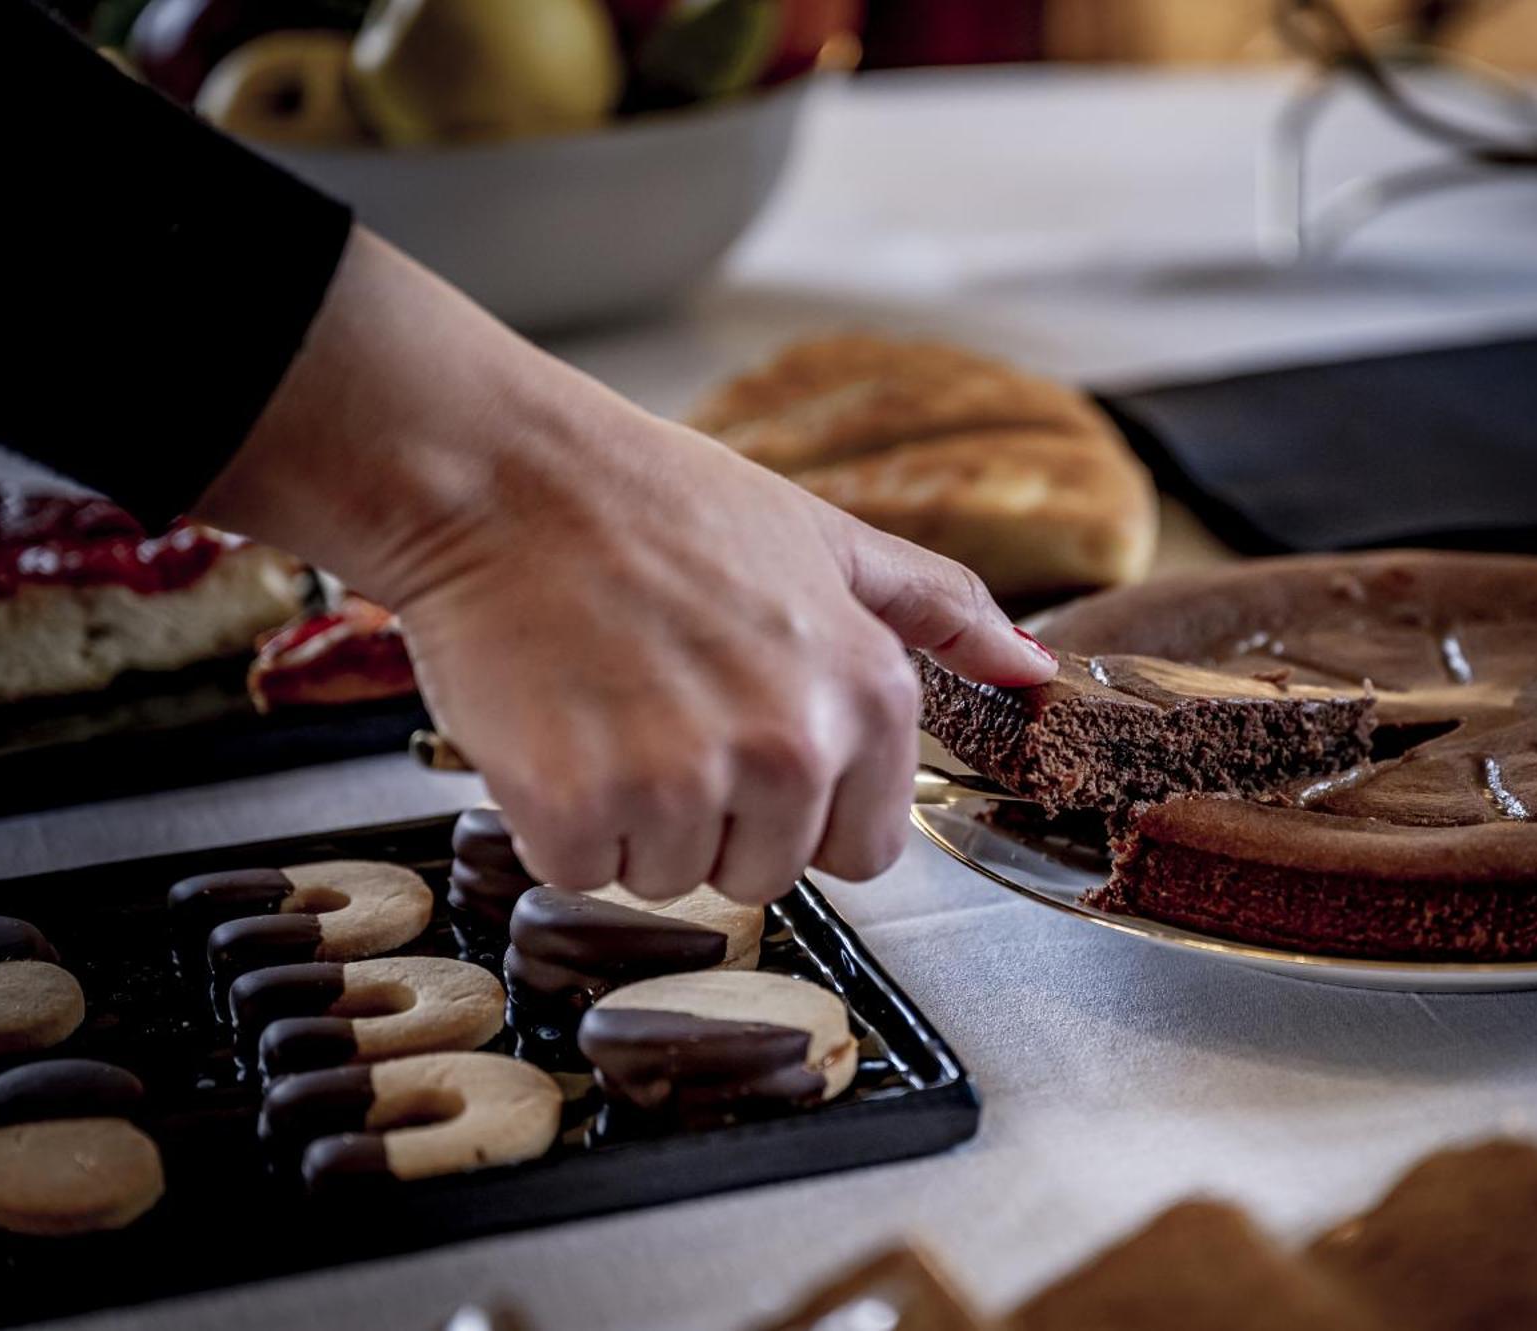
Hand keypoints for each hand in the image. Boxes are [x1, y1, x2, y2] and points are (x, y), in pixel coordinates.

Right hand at [198, 230, 1055, 900]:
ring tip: (607, 705)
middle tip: (660, 709)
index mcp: (868, 693)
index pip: (865, 849)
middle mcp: (792, 748)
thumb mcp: (825, 538)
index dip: (802, 808)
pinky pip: (581, 871)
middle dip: (712, 816)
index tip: (749, 745)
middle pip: (765, 873)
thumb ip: (940, 610)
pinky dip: (555, 820)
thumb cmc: (657, 502)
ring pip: (670, 877)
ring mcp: (685, 785)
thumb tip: (1034, 669)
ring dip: (632, 818)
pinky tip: (553, 726)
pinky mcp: (579, 810)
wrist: (501, 477)